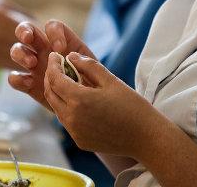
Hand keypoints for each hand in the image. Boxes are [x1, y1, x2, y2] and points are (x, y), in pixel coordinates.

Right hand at [8, 20, 95, 109]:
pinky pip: (14, 78)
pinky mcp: (28, 84)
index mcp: (61, 41)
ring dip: (21, 54)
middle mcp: (44, 50)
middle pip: (26, 30)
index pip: (52, 26)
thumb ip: (85, 62)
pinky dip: (17, 79)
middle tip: (30, 40)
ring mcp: (34, 66)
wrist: (91, 106)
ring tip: (32, 63)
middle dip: (25, 31)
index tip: (61, 48)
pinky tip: (29, 83)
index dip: (53, 32)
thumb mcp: (95, 70)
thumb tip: (71, 58)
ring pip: (17, 50)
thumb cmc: (95, 84)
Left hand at [44, 52, 158, 157]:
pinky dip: (66, 108)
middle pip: (51, 94)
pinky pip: (67, 121)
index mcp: (79, 100)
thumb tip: (71, 57)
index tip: (54, 55)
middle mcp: (72, 118)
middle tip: (57, 66)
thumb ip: (89, 66)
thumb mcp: (111, 80)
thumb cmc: (132, 106)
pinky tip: (77, 100)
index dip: (52, 65)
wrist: (146, 137)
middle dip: (50, 78)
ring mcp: (75, 132)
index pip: (55, 79)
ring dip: (57, 93)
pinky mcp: (80, 141)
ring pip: (57, 108)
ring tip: (67, 81)